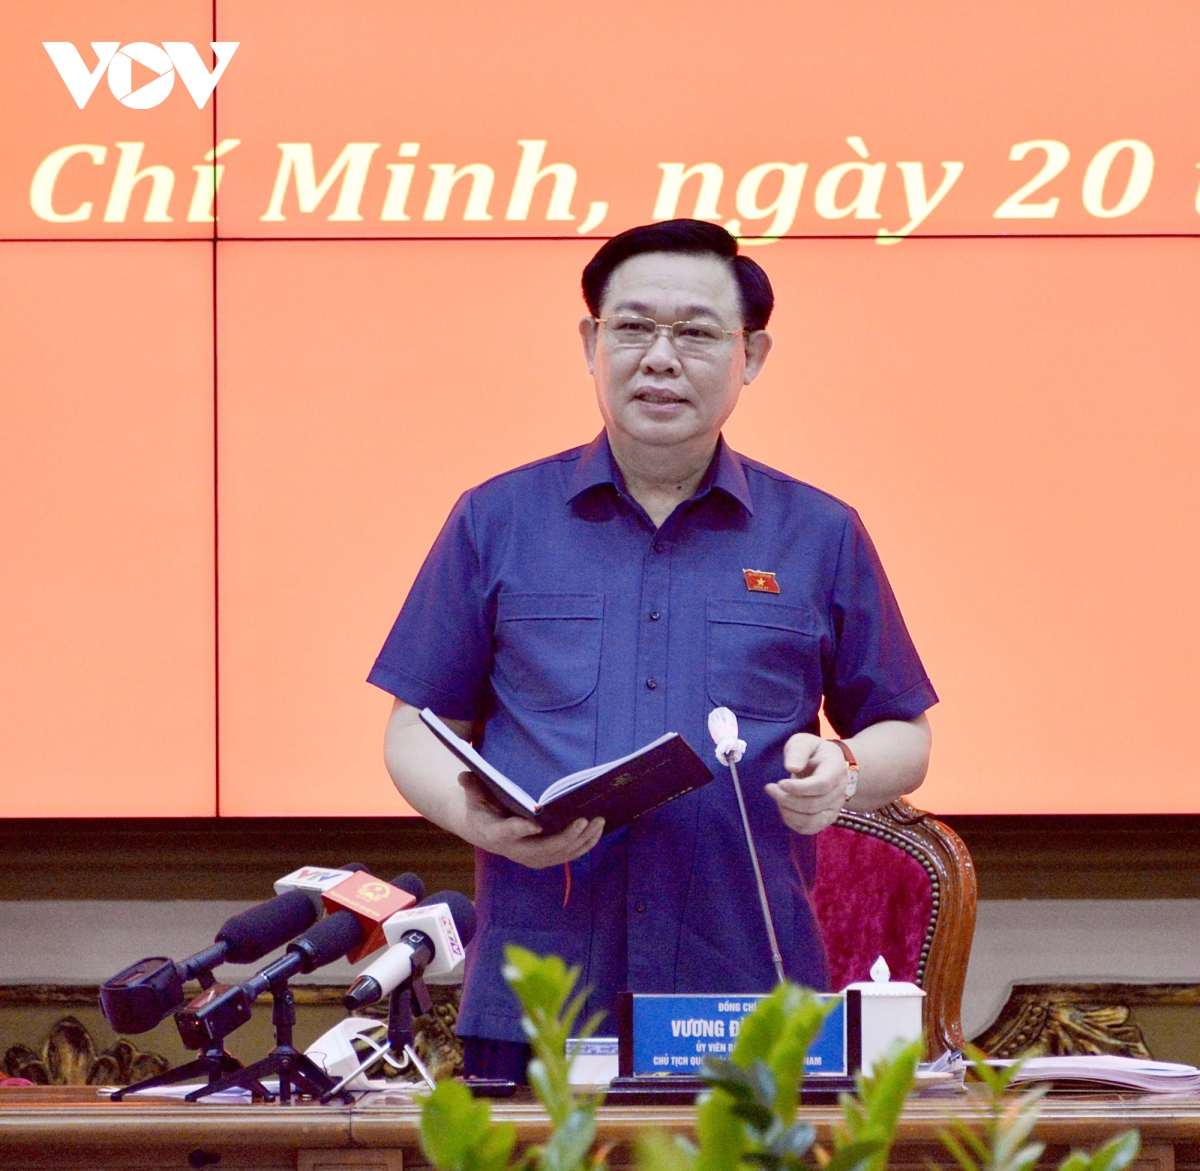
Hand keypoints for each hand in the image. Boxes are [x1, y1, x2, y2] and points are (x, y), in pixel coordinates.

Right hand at [457, 773, 603, 868]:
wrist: (485, 831)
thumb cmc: (482, 809)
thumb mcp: (473, 797)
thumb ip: (472, 786)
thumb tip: (463, 775)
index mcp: (495, 834)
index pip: (507, 833)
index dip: (520, 830)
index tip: (534, 823)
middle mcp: (516, 851)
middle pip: (544, 849)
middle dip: (566, 836)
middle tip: (583, 820)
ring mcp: (532, 858)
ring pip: (561, 854)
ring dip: (582, 840)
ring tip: (598, 821)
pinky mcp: (545, 859)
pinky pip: (568, 855)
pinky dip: (585, 845)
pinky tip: (597, 830)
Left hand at [765, 734, 851, 834]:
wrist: (829, 766)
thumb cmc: (814, 753)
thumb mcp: (805, 742)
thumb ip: (798, 751)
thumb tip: (791, 767)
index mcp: (836, 770)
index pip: (821, 785)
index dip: (799, 788)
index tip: (780, 783)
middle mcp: (839, 792)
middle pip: (813, 805)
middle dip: (787, 799)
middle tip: (770, 788)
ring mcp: (834, 808)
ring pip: (811, 820)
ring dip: (788, 811)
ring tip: (776, 796)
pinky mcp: (826, 819)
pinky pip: (809, 828)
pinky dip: (792, 821)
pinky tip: (783, 807)